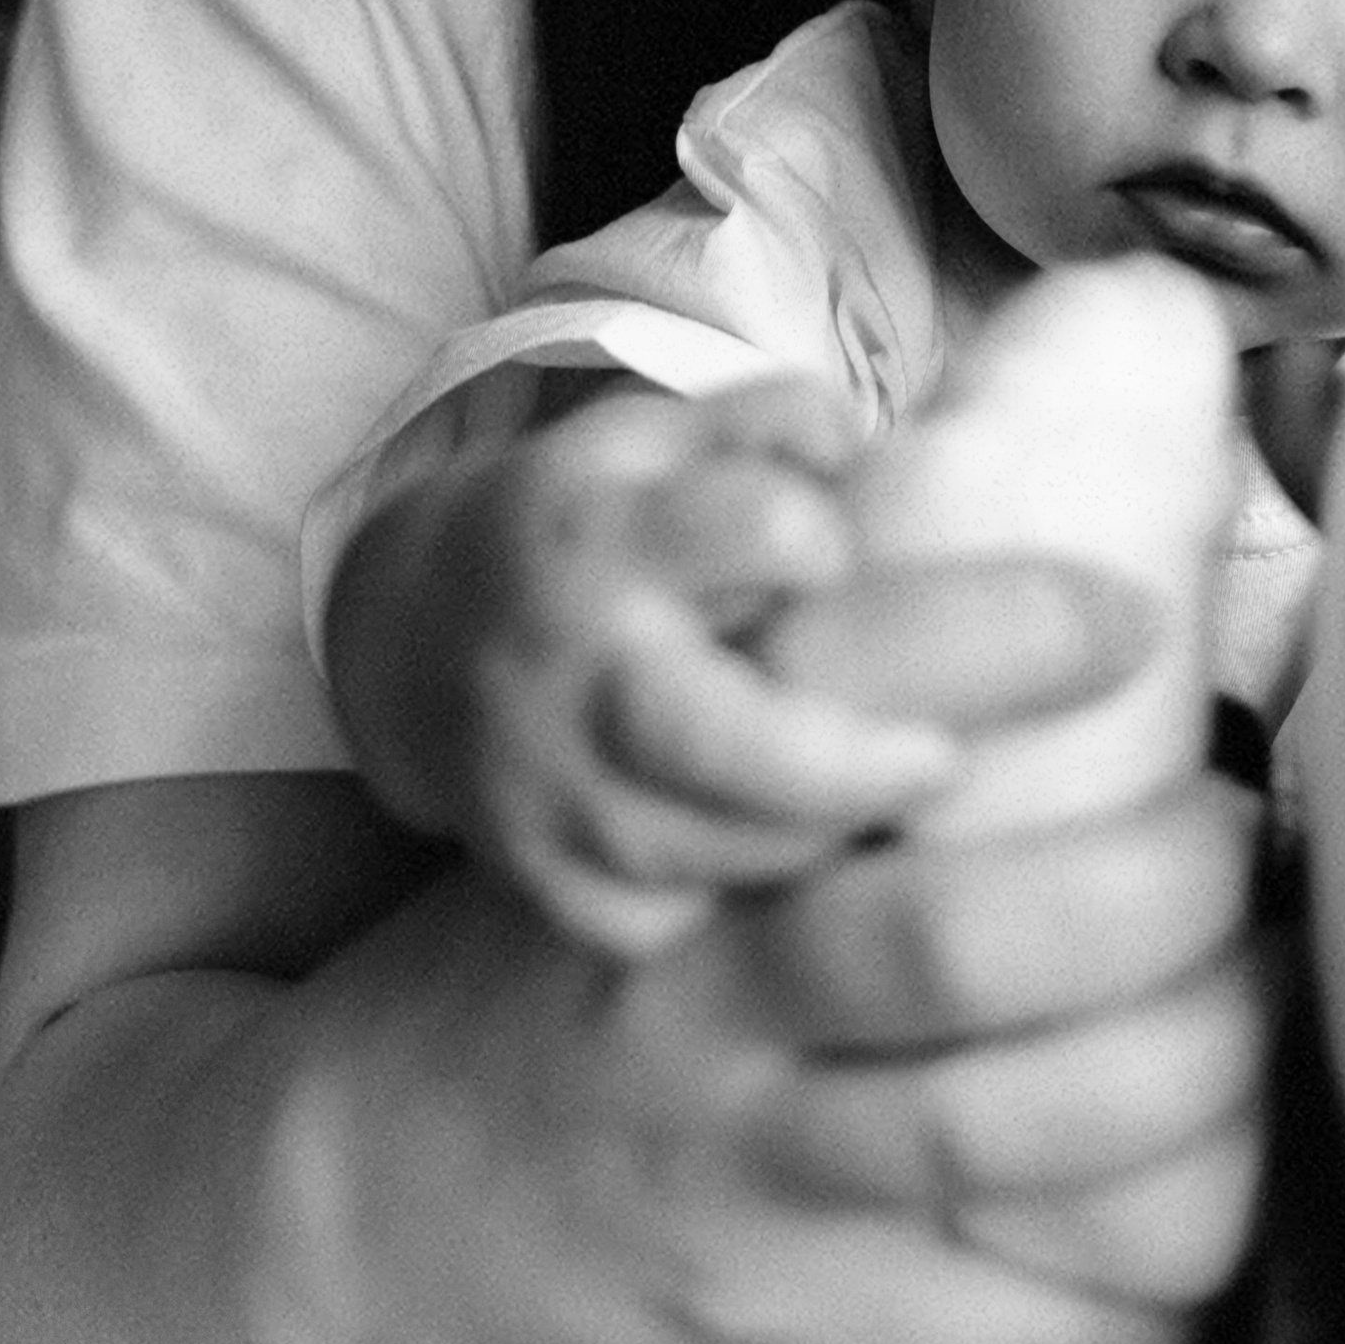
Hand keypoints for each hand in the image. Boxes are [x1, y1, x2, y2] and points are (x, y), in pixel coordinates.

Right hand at [307, 554, 1272, 1343]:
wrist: (375, 1175)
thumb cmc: (590, 950)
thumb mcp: (658, 802)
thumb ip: (815, 726)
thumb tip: (1071, 624)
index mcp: (684, 823)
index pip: (843, 702)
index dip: (1006, 645)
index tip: (1140, 624)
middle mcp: (708, 990)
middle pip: (959, 941)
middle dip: (1156, 897)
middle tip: (1243, 849)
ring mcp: (739, 1168)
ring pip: (998, 1137)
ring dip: (1187, 1085)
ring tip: (1262, 1014)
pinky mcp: (774, 1317)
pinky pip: (994, 1334)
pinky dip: (1137, 1294)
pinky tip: (1209, 1231)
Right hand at [326, 373, 964, 953]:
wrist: (404, 635)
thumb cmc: (579, 523)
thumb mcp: (656, 434)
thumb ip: (770, 419)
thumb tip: (861, 447)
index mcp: (605, 533)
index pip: (761, 532)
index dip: (818, 539)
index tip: (833, 558)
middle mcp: (570, 666)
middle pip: (726, 744)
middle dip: (854, 768)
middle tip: (940, 761)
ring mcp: (543, 785)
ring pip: (712, 851)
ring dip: (814, 832)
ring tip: (862, 793)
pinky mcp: (533, 875)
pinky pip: (657, 923)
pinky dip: (720, 902)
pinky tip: (756, 850)